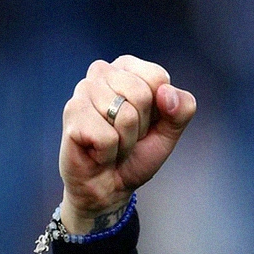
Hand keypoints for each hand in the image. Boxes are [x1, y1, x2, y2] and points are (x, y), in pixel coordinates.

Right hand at [58, 55, 196, 233]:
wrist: (110, 185)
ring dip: (125, 140)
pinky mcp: (71, 113)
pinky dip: (109, 151)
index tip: (145, 122)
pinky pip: (108, 136)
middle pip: (141, 94)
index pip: (157, 76)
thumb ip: (182, 108)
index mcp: (128, 68)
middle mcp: (102, 73)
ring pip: (125, 115)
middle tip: (126, 135)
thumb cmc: (137, 153)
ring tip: (112, 142)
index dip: (159, 108)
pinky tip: (97, 150)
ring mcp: (82, 90)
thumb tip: (166, 93)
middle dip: (141, 125)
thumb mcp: (170, 131)